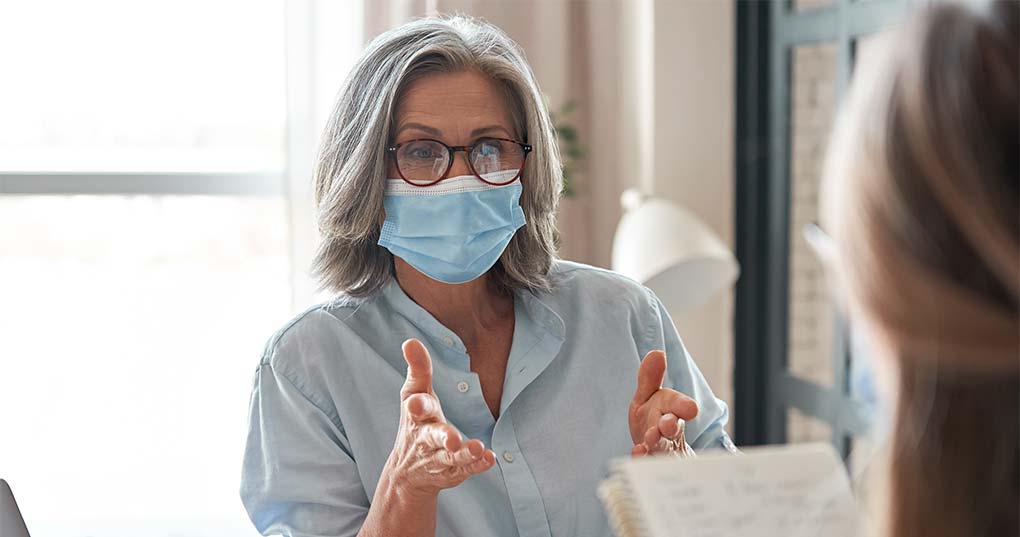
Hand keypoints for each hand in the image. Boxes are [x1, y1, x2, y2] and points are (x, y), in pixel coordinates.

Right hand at [384, 339, 495, 498]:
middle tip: (452, 440)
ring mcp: (439, 457)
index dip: (417, 404)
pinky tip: (488, 458)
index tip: (415, 403)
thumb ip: (418, 369)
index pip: (416, 406)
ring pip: (451, 457)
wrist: (407, 472)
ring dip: (464, 453)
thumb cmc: (416, 421)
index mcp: (416, 415)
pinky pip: (466, 469)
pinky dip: (476, 464)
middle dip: (443, 437)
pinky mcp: (453, 471)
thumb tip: (411, 341)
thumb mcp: (414, 393)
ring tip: (477, 447)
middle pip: (433, 436)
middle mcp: (426, 437)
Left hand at [628, 350, 698, 456]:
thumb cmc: (650, 419)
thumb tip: (656, 353)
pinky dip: (643, 460)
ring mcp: (662, 452)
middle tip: (666, 425)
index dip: (683, 407)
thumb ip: (649, 378)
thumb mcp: (647, 397)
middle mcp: (670, 433)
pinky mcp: (651, 466)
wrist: (650, 450)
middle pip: (673, 430)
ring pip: (664, 450)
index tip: (690, 409)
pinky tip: (637, 453)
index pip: (679, 407)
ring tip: (649, 440)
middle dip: (670, 427)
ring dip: (657, 444)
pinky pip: (648, 465)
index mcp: (671, 411)